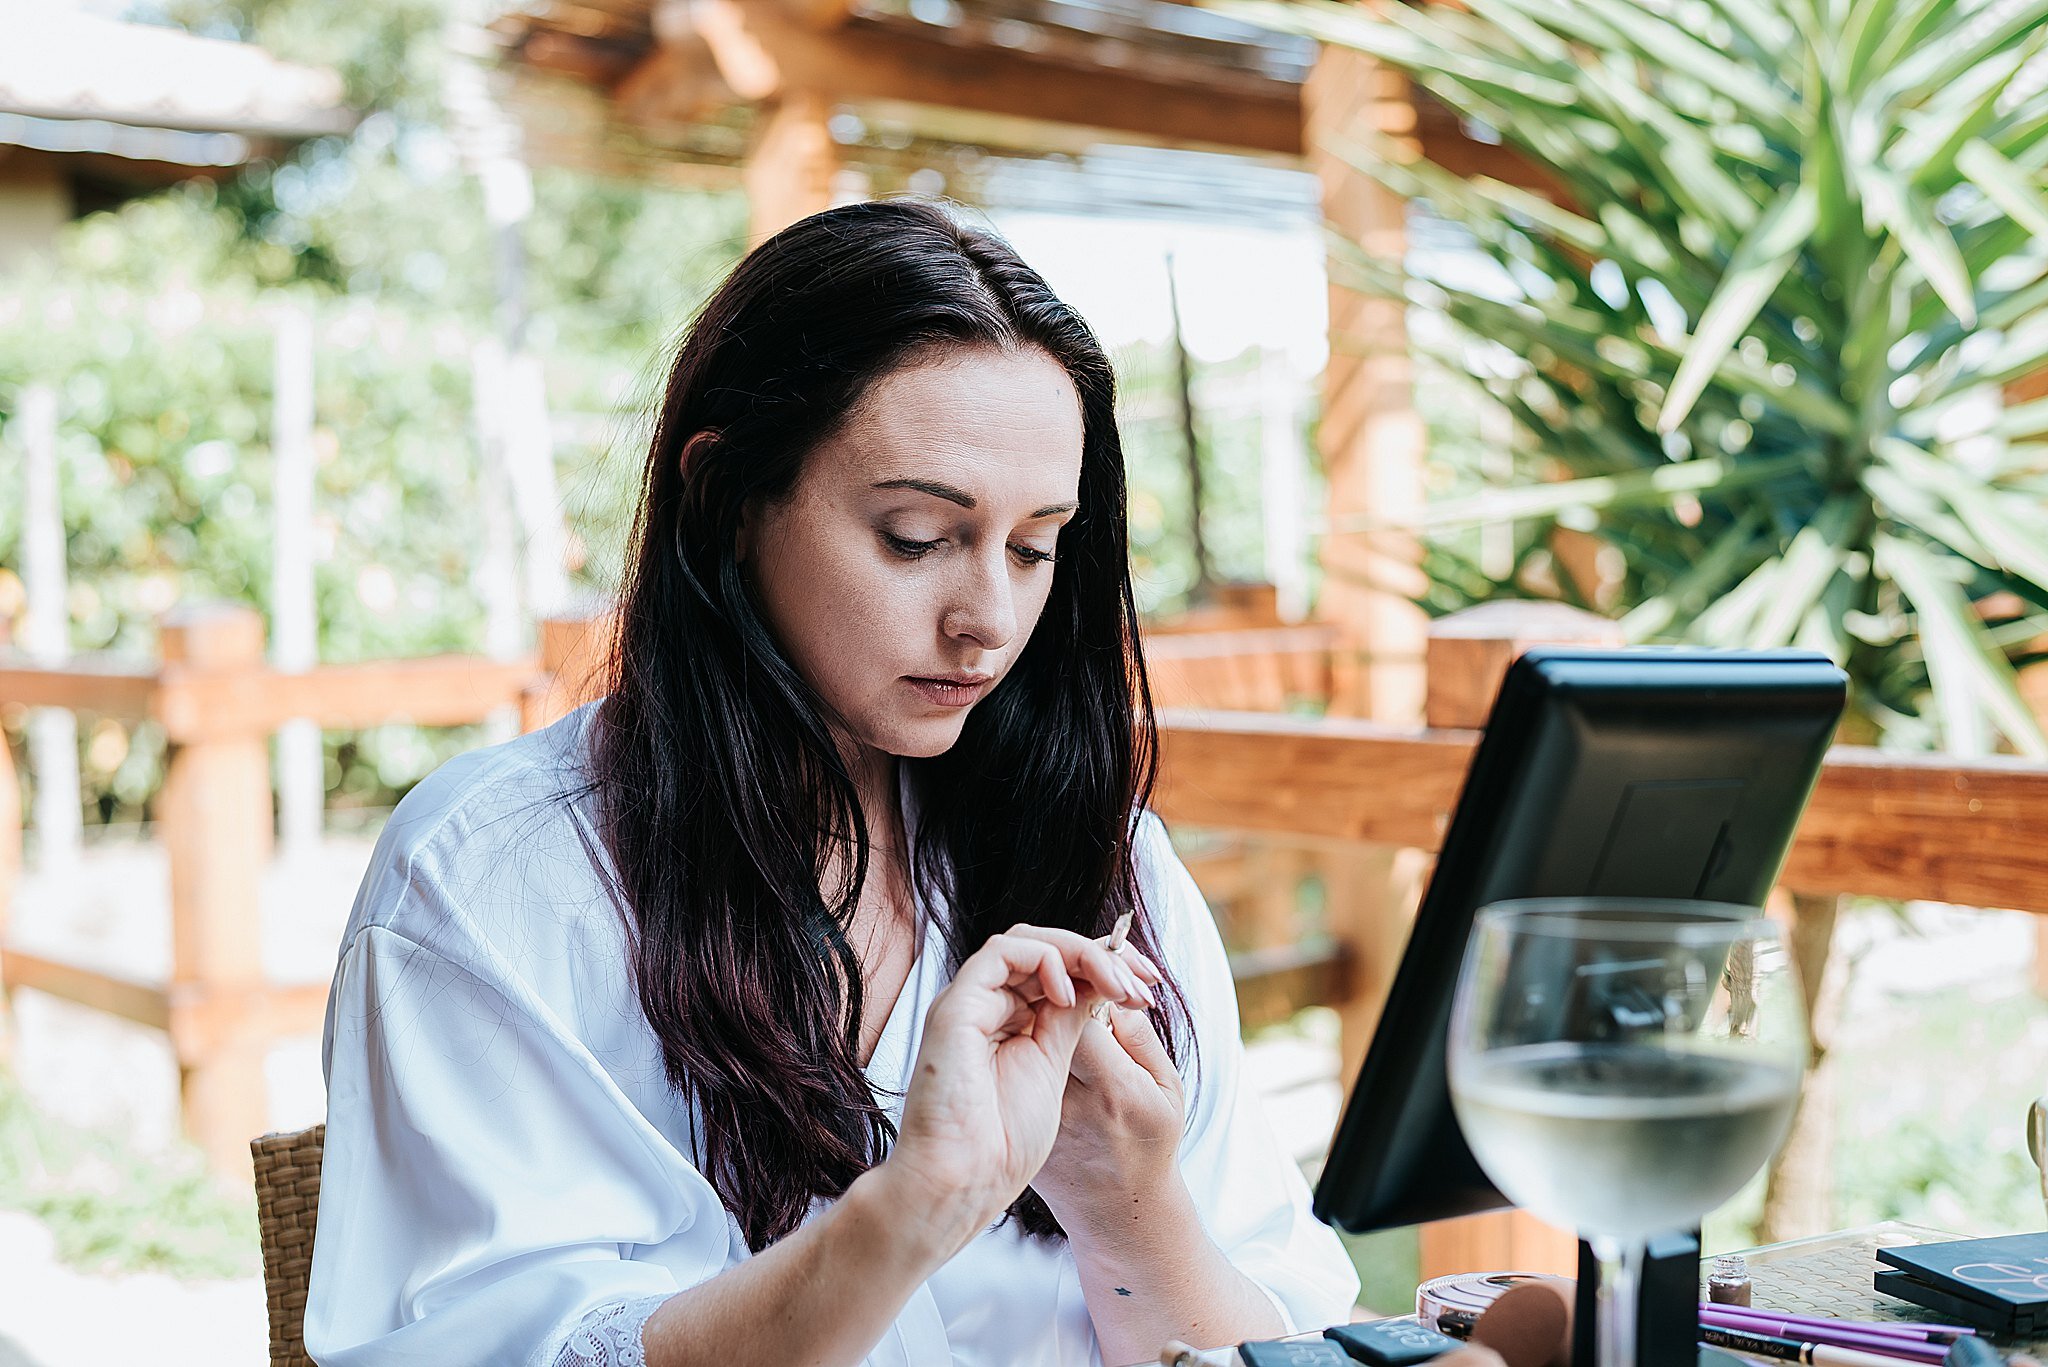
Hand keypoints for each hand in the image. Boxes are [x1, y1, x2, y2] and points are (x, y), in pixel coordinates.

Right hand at [883, 924, 1153, 1261]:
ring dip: (1082, 953)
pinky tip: (1072, 994)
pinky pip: (1002, 954)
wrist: (963, 1184)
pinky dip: (1044, 959)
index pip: (1061, 971)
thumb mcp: (1063, 1079)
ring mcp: (972, 1003)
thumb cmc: (1007, 1150)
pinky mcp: (956, 1007)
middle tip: (1144, 980)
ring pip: (1027, 942)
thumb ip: (1076, 1032)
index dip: (1107, 968)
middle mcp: (992, 1007)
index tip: (1149, 986)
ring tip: (1119, 986)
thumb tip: (1103, 988)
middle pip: (1046, 950)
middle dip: (1103, 955)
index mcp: (1015, 1024)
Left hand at [1031, 971, 1183, 1244]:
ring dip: (1042, 1014)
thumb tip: (1103, 989)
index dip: (1083, 987)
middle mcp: (1067, 1103)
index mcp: (1112, 1091)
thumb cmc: (1150, 1145)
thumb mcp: (1167, 1089)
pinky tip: (1052, 1042)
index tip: (1100, 988)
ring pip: (1025, 1039)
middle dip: (1057, 990)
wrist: (1117, 1213)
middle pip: (1043, 1020)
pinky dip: (1032, 1044)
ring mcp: (1038, 1116)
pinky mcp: (1019, 1122)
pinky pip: (1019, 1066)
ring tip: (1069, 1012)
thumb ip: (1138, 1036)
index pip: (1078, 1014)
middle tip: (1077, 988)